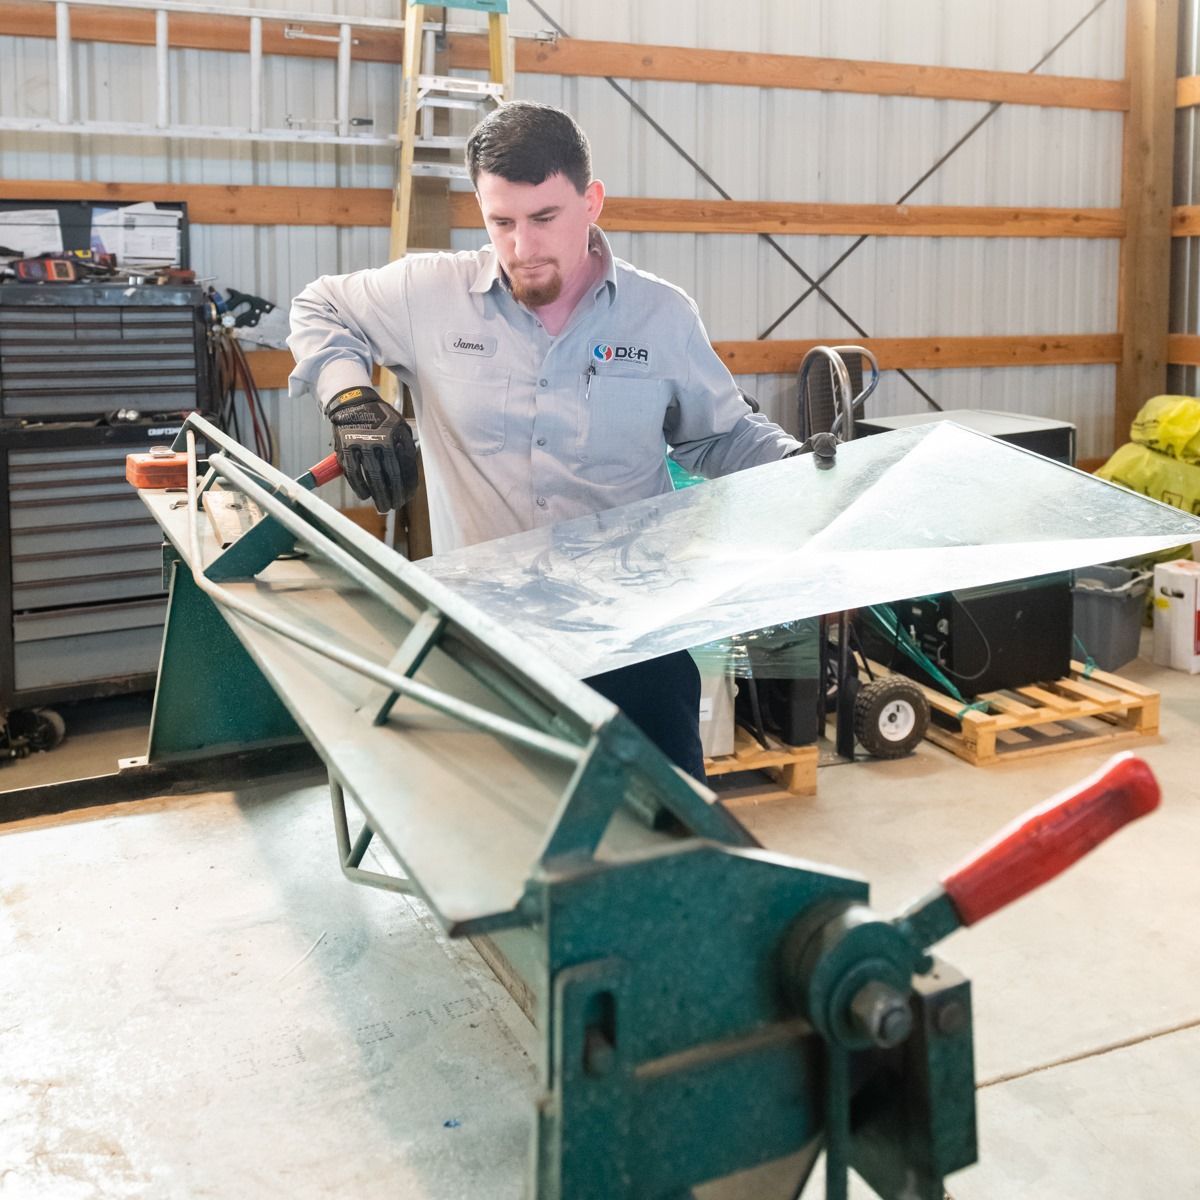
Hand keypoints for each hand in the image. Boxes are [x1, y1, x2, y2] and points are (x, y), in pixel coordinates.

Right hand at [328, 386, 418, 512]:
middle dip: (394, 495)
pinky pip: (354, 473)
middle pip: (391, 475)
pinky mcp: (346, 449)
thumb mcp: (399, 426)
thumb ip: (405, 448)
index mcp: (396, 435)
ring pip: (372, 477)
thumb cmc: (380, 419)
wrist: (352, 403)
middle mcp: (380, 440)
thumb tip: (410, 475)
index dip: (408, 485)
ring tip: (382, 506)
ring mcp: (361, 445)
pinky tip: (365, 495)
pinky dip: (359, 487)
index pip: (405, 467)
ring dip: (378, 495)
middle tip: (395, 506)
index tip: (408, 496)